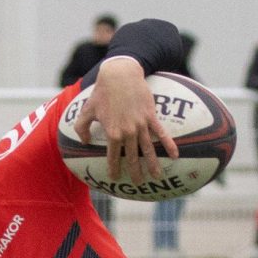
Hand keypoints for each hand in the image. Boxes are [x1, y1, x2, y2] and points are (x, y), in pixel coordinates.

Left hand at [74, 57, 177, 183]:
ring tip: (157, 176)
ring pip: (148, 149)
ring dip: (153, 164)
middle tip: (138, 183)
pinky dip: (169, 145)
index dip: (114, 168)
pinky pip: (161, 133)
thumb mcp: (87, 110)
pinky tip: (175, 155)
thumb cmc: (102, 92)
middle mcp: (128, 132)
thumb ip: (81, 128)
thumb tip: (83, 142)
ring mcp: (141, 125)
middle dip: (136, 172)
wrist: (120, 74)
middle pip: (133, 157)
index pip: (113, 157)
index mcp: (113, 133)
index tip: (115, 178)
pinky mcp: (151, 116)